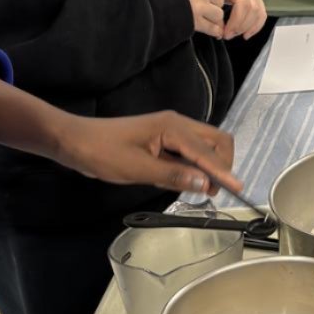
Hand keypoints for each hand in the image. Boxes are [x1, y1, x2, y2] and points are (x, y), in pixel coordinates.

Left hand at [52, 110, 242, 198]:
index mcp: (172, 127)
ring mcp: (170, 129)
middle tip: (216, 190)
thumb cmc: (102, 153)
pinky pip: (190, 149)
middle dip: (222, 164)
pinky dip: (196, 164)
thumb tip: (204, 183)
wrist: (75, 141)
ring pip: (205, 145)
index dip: (223, 172)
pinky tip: (188, 180)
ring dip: (210, 165)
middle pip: (216, 140)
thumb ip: (173, 176)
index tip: (238, 188)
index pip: (207, 152)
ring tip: (204, 189)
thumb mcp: (137, 169)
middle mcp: (176, 124)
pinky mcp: (162, 138)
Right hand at [170, 0, 231, 37]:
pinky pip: (213, 28)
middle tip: (205, 10)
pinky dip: (214, 31)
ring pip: (218, 15)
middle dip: (214, 6)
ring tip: (204, 19)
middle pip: (220, 1)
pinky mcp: (195, 22)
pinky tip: (211, 31)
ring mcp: (200, 7)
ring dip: (213, 19)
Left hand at [196, 0, 265, 39]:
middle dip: (242, 26)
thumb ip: (213, 10)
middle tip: (229, 35)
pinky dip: (256, 25)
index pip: (242, 3)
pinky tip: (247, 33)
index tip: (225, 32)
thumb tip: (219, 31)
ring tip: (237, 35)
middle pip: (252, 8)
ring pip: (259, 11)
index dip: (235, 21)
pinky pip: (262, 12)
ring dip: (249, 27)